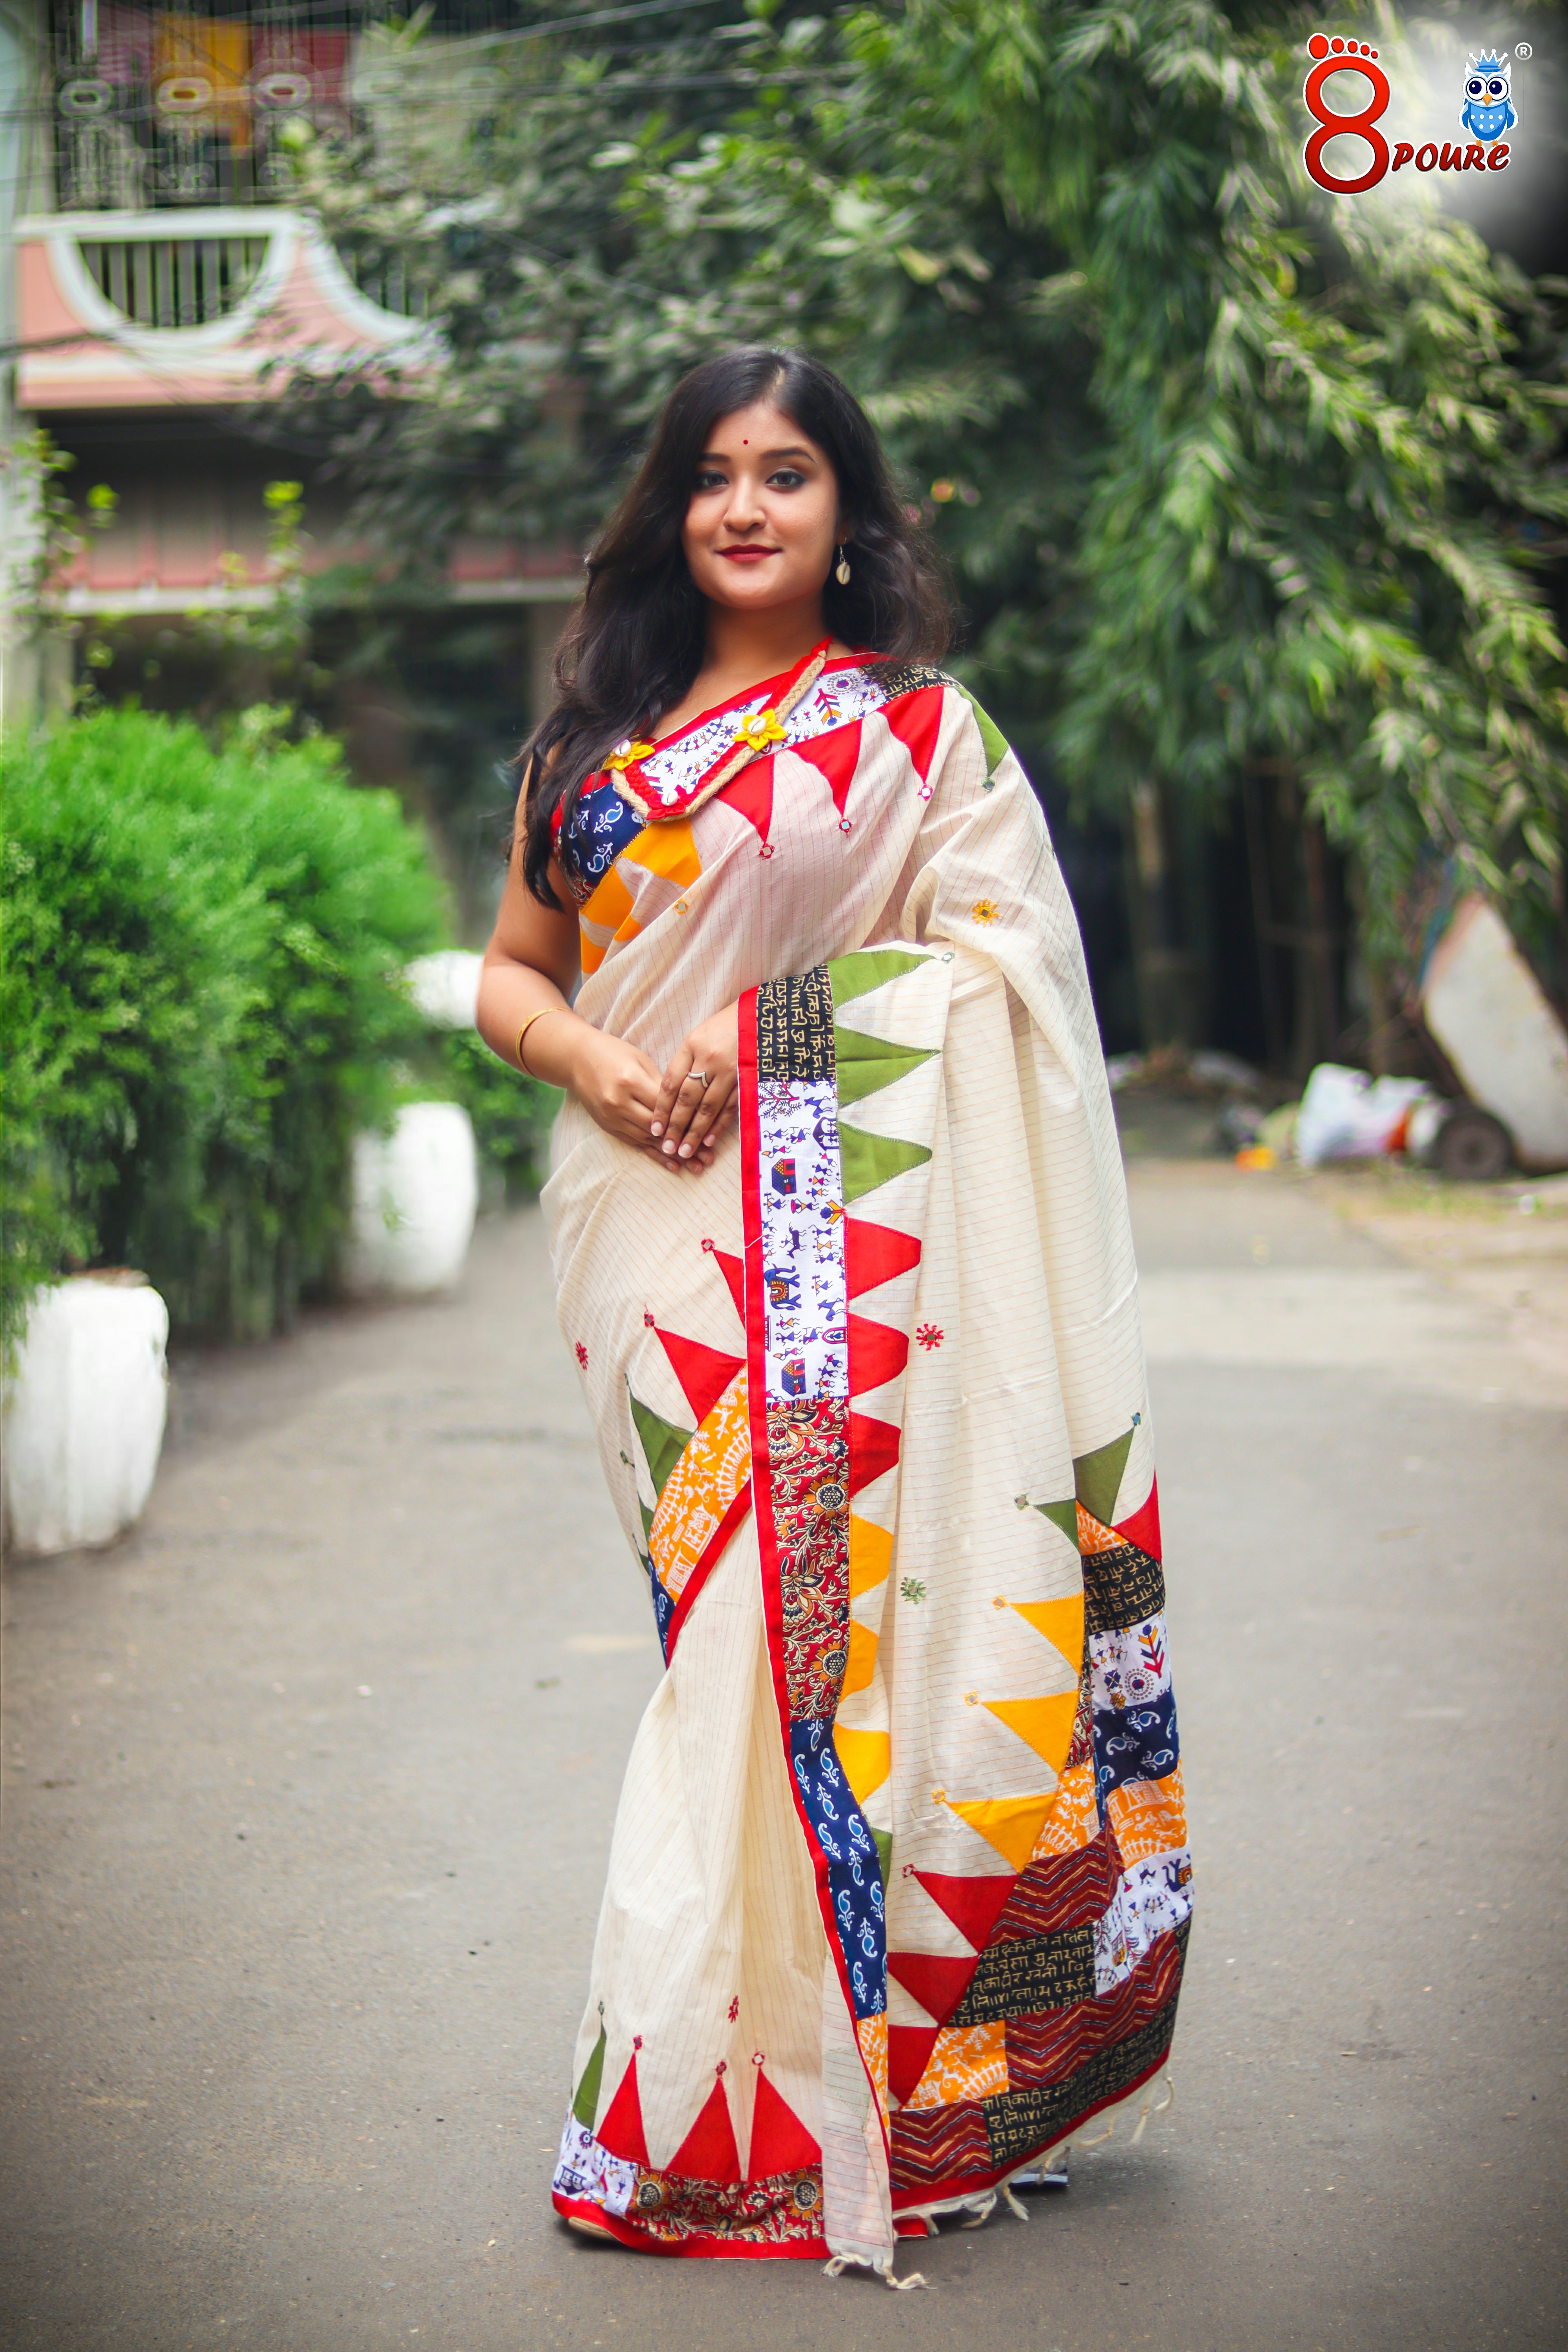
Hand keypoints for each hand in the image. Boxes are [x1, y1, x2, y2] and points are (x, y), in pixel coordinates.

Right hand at [568, 1028, 697, 1169]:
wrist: (577, 1058)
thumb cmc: (613, 1053)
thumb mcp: (640, 1060)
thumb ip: (662, 1083)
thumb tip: (686, 1104)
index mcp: (630, 1081)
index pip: (664, 1106)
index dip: (687, 1120)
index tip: (709, 1131)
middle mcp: (619, 1103)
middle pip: (657, 1127)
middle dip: (685, 1142)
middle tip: (709, 1157)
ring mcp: (612, 1117)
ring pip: (648, 1140)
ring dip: (674, 1155)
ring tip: (698, 1166)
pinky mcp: (608, 1126)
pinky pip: (636, 1144)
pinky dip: (655, 1155)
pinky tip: (673, 1166)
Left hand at [651, 1001, 740, 1163]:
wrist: (761, 1015)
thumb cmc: (724, 1027)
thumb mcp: (698, 1037)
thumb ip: (684, 1064)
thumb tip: (670, 1098)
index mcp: (692, 1046)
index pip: (671, 1083)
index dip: (661, 1109)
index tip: (654, 1129)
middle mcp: (710, 1059)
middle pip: (687, 1099)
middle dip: (675, 1126)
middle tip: (666, 1147)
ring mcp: (731, 1070)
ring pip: (708, 1107)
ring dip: (695, 1132)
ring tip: (684, 1151)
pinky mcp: (748, 1079)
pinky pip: (730, 1107)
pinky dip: (719, 1126)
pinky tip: (708, 1141)